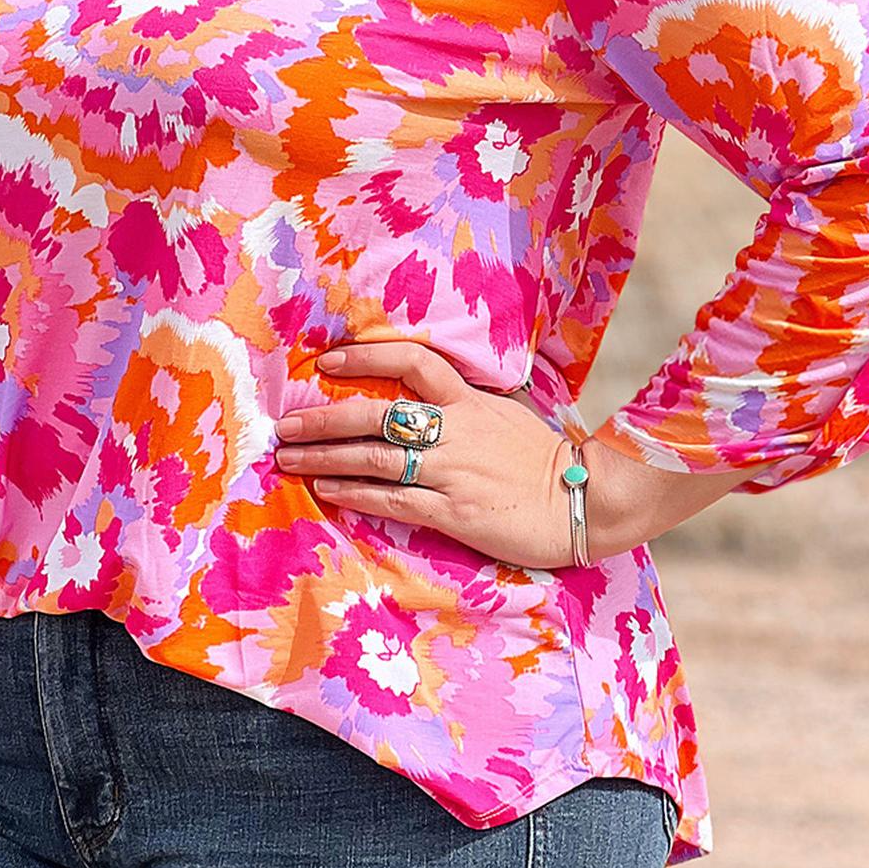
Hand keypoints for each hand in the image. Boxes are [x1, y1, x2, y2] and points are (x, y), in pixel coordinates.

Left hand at [273, 341, 581, 569]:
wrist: (582, 502)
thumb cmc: (540, 460)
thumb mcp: (504, 414)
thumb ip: (464, 404)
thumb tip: (423, 396)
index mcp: (469, 401)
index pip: (413, 361)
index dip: (366, 356)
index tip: (327, 360)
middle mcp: (454, 431)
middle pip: (376, 413)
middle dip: (324, 416)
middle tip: (286, 421)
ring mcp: (451, 472)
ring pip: (374, 457)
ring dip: (325, 455)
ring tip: (289, 457)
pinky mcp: (452, 511)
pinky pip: (391, 498)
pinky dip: (354, 492)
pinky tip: (327, 489)